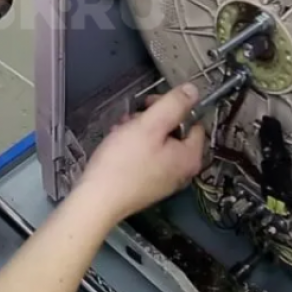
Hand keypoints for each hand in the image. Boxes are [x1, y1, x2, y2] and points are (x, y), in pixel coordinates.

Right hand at [76, 85, 206, 222]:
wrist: (97, 200)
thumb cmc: (123, 163)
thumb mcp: (149, 125)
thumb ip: (173, 104)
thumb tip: (192, 90)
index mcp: (190, 157)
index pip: (194, 121)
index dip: (173, 107)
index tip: (150, 104)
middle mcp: (182, 171)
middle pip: (175, 133)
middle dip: (153, 120)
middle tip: (132, 118)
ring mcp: (164, 180)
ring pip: (158, 144)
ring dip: (140, 132)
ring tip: (120, 131)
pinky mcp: (147, 185)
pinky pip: (146, 158)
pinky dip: (133, 148)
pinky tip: (116, 146)